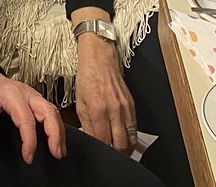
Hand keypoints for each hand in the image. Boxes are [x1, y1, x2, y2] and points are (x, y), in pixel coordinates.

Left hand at [0, 67, 66, 163]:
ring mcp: (32, 94)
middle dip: (55, 134)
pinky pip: (50, 111)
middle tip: (56, 153)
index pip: (26, 120)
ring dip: (59, 131)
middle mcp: (25, 92)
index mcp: (11, 94)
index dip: (30, 141)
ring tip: (59, 150)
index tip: (28, 156)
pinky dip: (56, 125)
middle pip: (48, 112)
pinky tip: (56, 138)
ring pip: (52, 111)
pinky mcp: (34, 98)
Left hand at [74, 33, 136, 152]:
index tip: (99, 155)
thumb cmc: (87, 78)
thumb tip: (92, 141)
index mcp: (99, 110)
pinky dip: (130, 137)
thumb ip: (86, 125)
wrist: (100, 59)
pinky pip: (135, 128)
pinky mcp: (132, 105)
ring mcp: (126, 108)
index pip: (104, 141)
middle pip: (121, 145)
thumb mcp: (80, 103)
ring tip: (118, 151)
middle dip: (116, 154)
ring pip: (131, 139)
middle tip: (110, 157)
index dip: (101, 152)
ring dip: (126, 148)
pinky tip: (124, 139)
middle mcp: (115, 111)